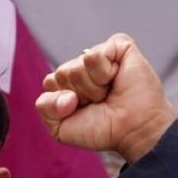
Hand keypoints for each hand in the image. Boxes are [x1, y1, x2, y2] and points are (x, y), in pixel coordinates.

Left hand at [35, 34, 177, 164]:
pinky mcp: (118, 46)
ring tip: (109, 92)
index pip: (50, 82)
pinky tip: (116, 78)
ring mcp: (100, 55)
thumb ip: (45, 107)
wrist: (133, 130)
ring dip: (93, 87)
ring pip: (76, 66)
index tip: (83, 110)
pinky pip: (94, 55)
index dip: (63, 103)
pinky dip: (103, 72)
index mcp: (68, 83)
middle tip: (100, 102)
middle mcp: (82, 66)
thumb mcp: (60, 128)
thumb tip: (64, 90)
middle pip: (62, 73)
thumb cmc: (101, 129)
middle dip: (80, 94)